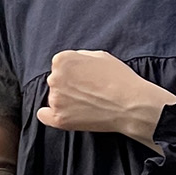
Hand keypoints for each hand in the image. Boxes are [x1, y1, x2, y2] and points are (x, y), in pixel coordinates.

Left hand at [37, 50, 175, 145]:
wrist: (131, 105)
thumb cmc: (119, 79)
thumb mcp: (100, 55)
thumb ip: (80, 56)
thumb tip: (72, 62)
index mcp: (62, 60)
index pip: (60, 65)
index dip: (74, 72)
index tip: (86, 78)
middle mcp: (54, 78)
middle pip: (56, 81)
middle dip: (68, 85)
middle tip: (88, 91)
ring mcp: (56, 99)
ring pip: (55, 97)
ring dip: (66, 100)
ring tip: (88, 103)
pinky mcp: (59, 119)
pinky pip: (44, 116)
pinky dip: (49, 115)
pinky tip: (59, 114)